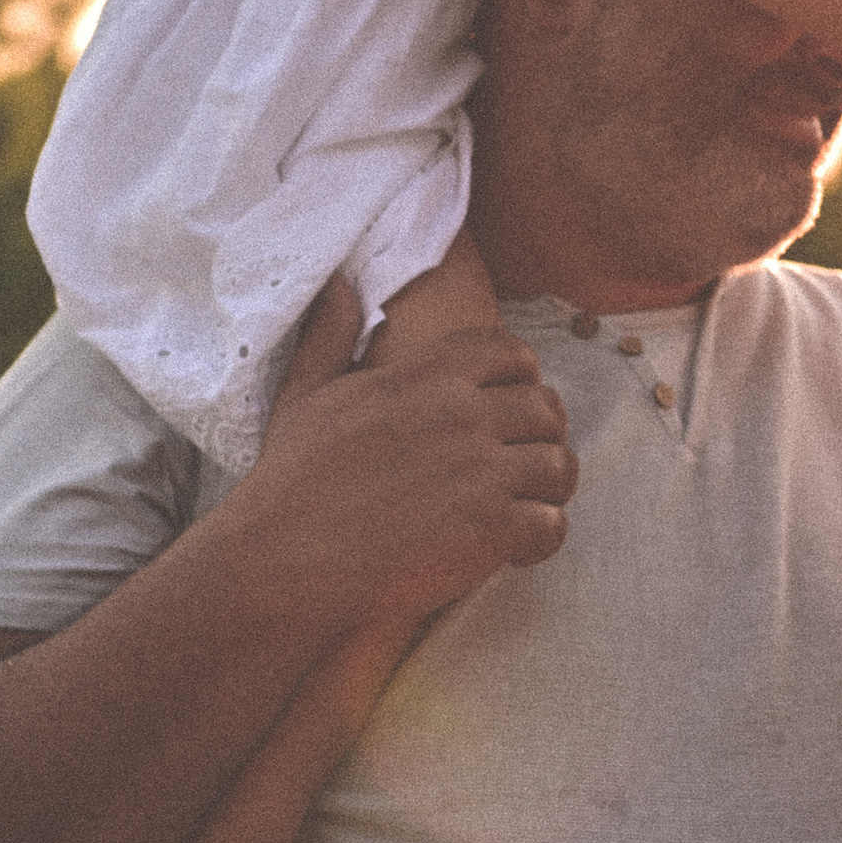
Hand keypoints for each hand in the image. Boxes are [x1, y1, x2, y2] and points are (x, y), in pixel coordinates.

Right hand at [238, 279, 578, 629]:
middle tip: (520, 466)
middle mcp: (461, 413)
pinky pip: (553, 525)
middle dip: (541, 436)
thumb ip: (331, 335)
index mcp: (425, 375)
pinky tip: (512, 550)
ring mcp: (480, 472)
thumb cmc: (289, 482)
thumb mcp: (305, 393)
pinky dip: (540, 540)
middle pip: (545, 409)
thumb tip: (339, 283)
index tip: (508, 407)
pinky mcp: (490, 530)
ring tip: (524, 508)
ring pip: (559, 467)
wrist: (281, 560)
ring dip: (548, 490)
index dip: (520, 378)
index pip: (509, 351)